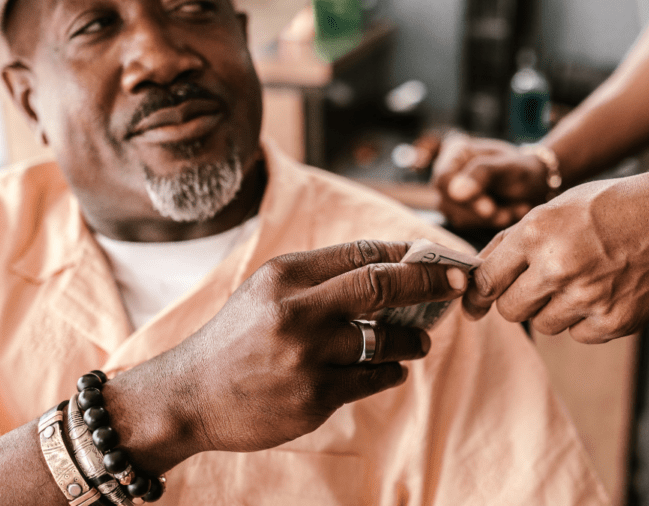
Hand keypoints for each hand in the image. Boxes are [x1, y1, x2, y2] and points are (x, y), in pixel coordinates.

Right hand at [174, 240, 468, 453]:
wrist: (188, 396)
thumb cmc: (234, 339)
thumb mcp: (265, 291)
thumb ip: (318, 277)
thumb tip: (388, 264)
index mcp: (284, 275)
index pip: (361, 252)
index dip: (406, 253)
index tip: (435, 257)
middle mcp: (296, 311)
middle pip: (382, 284)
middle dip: (431, 281)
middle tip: (460, 283)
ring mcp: (306, 356)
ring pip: (385, 338)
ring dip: (414, 337)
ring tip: (421, 339)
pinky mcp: (314, 396)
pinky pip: (374, 378)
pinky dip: (392, 371)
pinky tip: (393, 369)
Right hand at [432, 133, 550, 228]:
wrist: (535, 187)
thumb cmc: (522, 170)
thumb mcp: (508, 167)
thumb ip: (482, 173)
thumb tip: (455, 193)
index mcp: (456, 150)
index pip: (443, 178)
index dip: (462, 196)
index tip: (489, 208)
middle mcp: (448, 172)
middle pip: (447, 200)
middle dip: (479, 211)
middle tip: (505, 214)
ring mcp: (450, 194)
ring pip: (457, 216)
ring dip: (488, 219)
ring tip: (513, 210)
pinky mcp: (458, 212)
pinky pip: (467, 224)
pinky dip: (490, 223)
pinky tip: (508, 214)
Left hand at [461, 172, 648, 342]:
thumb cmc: (613, 207)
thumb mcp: (557, 207)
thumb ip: (514, 240)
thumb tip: (477, 274)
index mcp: (537, 232)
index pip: (487, 279)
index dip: (478, 294)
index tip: (477, 301)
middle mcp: (558, 266)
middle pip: (510, 310)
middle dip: (517, 300)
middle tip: (539, 285)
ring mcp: (587, 297)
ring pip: (544, 324)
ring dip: (554, 309)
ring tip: (581, 281)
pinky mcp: (613, 321)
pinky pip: (579, 335)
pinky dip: (587, 320)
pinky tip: (605, 292)